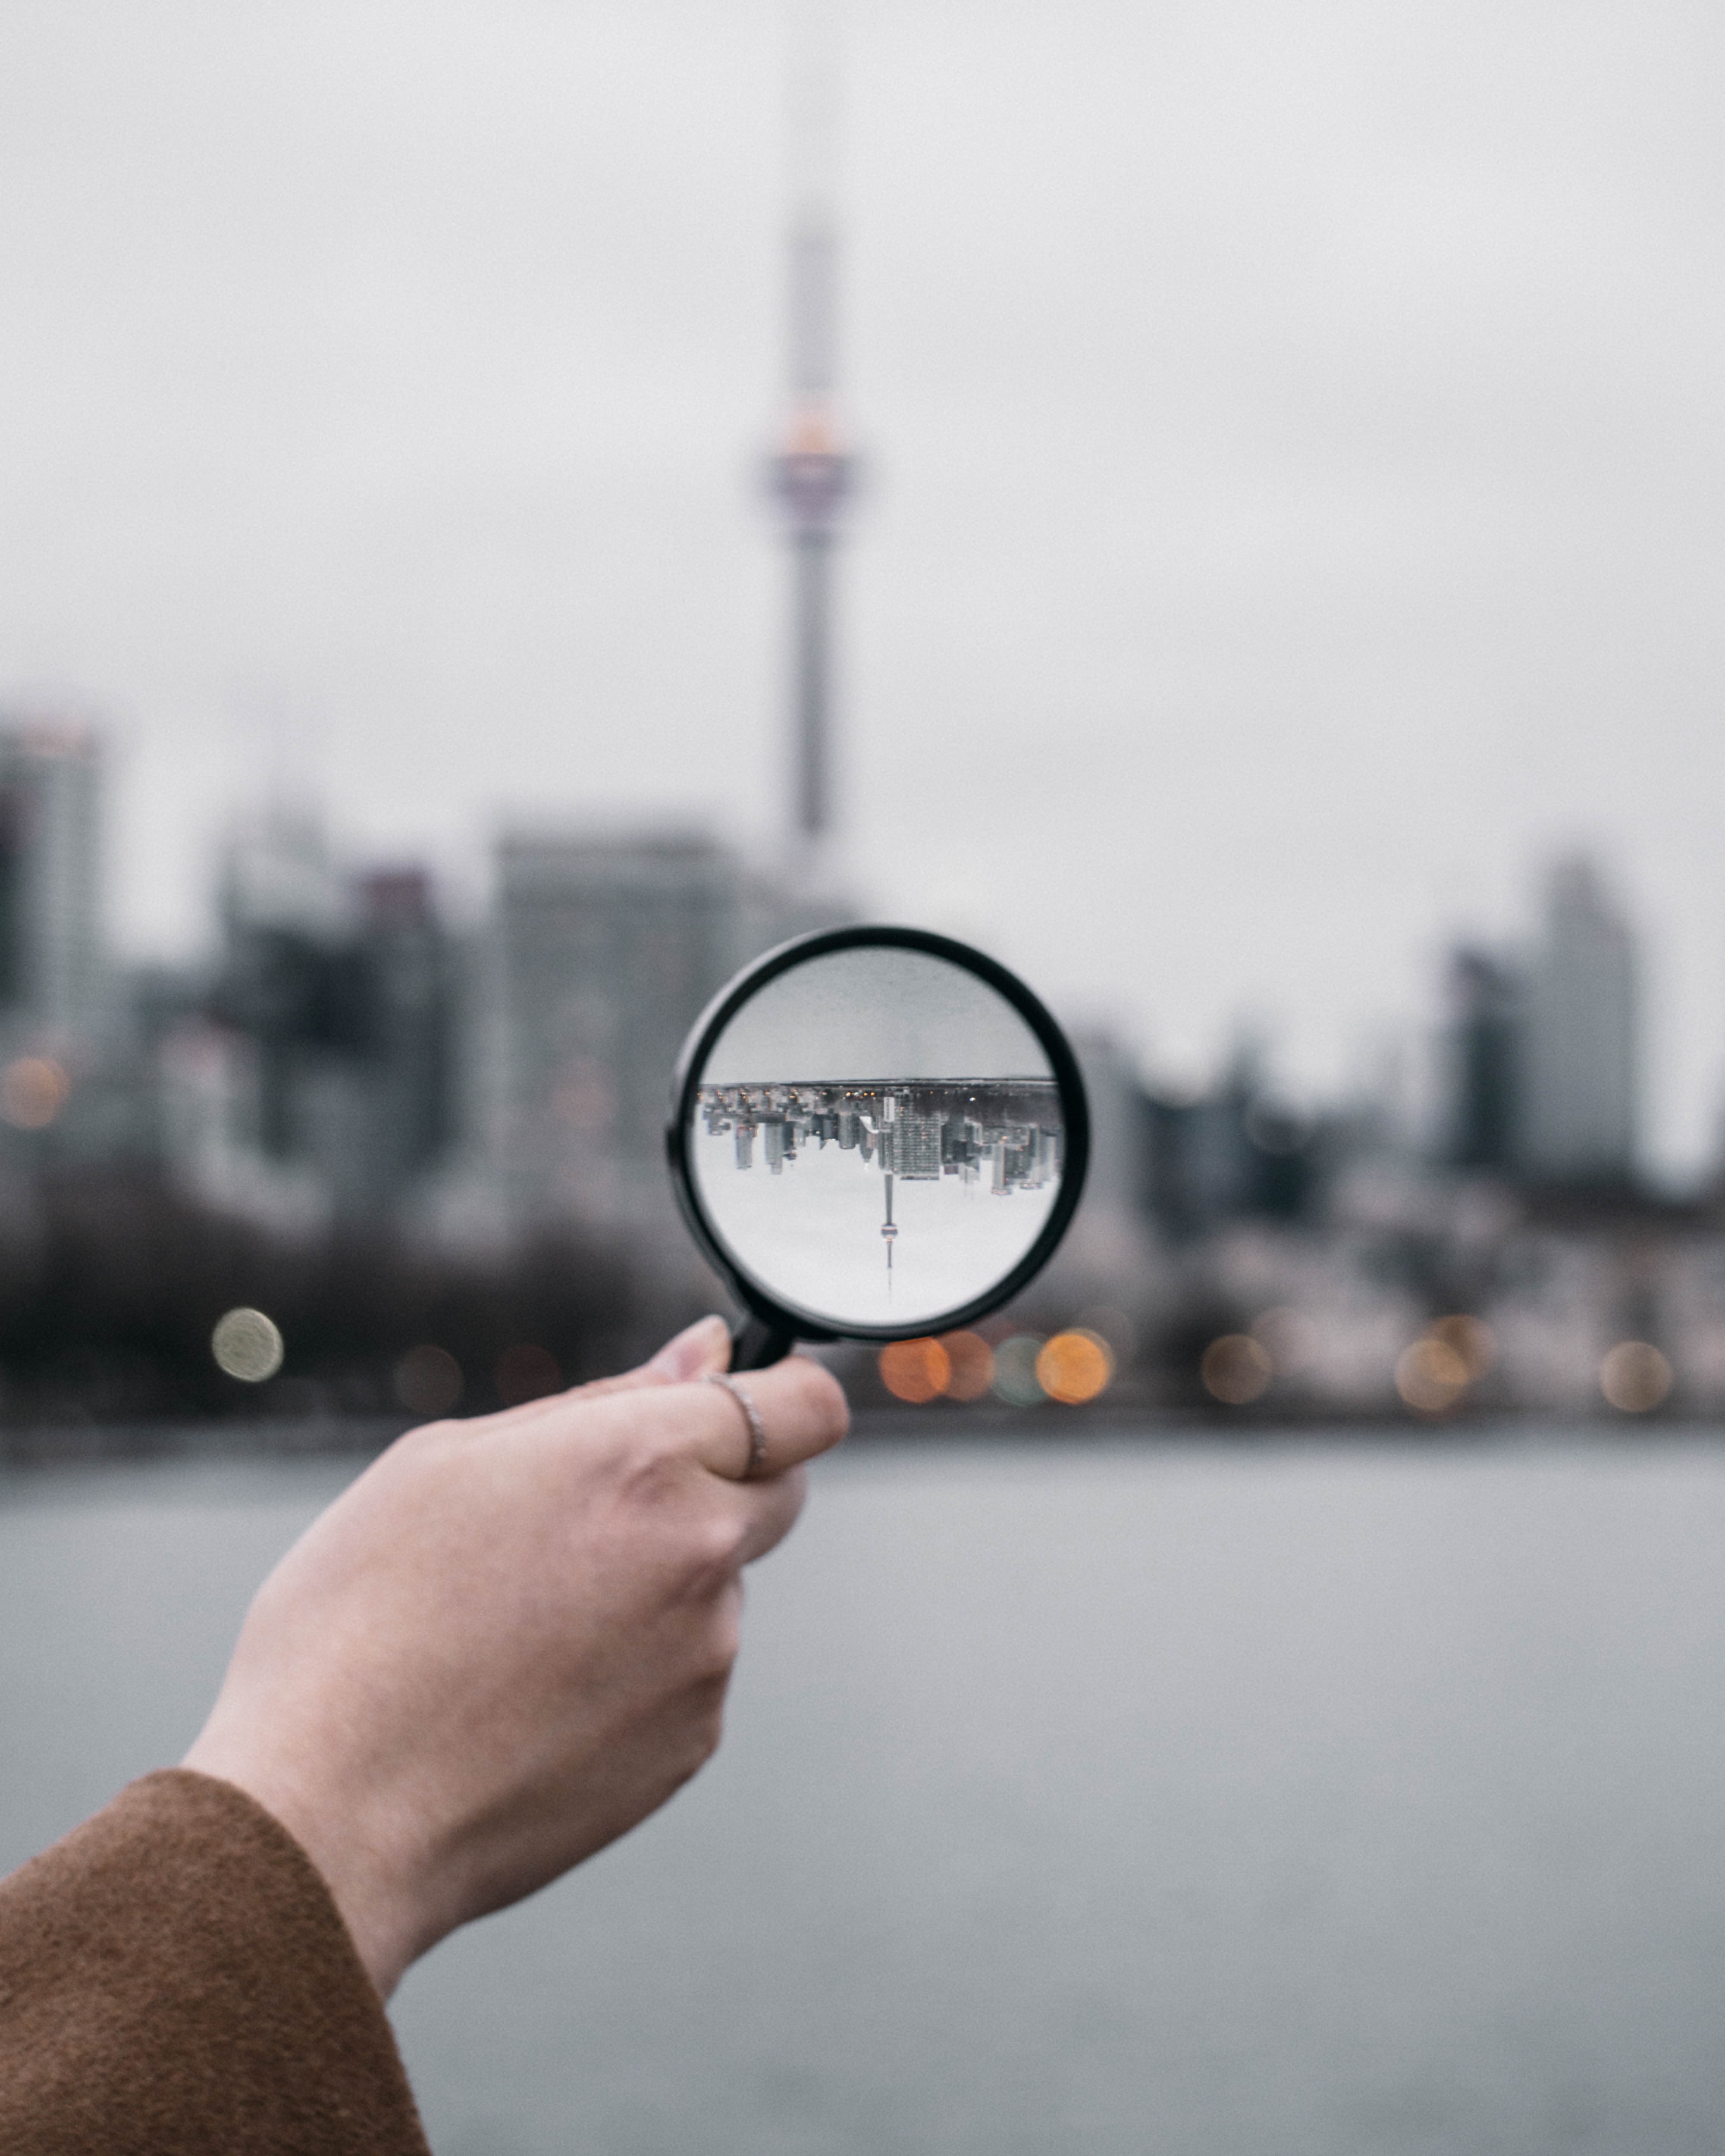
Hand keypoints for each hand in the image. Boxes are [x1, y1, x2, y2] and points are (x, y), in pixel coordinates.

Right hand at [182, 1317, 846, 1996]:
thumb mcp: (450, 1460)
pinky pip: (690, 1672)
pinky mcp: (694, 1738)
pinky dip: (639, 1670)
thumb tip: (708, 1353)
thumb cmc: (362, 1617)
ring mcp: (706, 1652)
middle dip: (721, 1485)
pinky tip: (536, 1695)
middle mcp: (700, 1549)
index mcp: (644, 1458)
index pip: (806, 1407)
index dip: (790, 1396)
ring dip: (659, 1586)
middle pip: (779, 1491)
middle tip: (602, 1517)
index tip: (763, 1401)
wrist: (332, 1811)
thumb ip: (607, 1398)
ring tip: (523, 1630)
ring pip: (718, 1587)